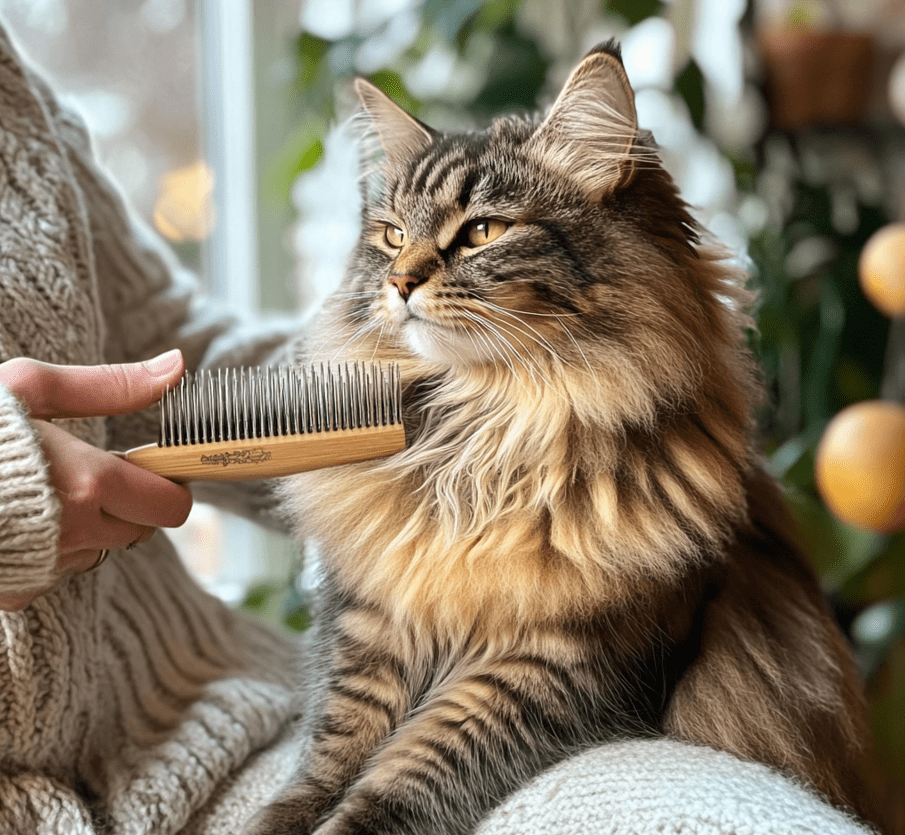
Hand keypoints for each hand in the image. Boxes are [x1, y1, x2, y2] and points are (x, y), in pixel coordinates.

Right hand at [0, 350, 193, 609]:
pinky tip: (18, 521)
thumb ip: (111, 385)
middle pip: (142, 531)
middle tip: (90, 473)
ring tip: (43, 493)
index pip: (171, 504)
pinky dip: (53, 549)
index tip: (144, 465)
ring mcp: (44, 567)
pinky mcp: (17, 590)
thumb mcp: (31, 389)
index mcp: (89, 482)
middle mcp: (75, 533)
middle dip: (130, 504)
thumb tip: (176, 366)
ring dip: (90, 526)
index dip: (165, 484)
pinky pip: (59, 571)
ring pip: (101, 551)